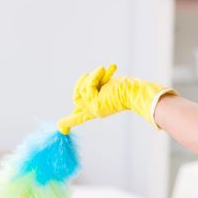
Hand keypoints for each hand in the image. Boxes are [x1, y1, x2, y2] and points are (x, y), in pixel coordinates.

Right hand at [56, 64, 175, 133]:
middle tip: (98, 71)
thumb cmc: (125, 87)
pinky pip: (87, 87)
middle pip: (76, 97)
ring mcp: (93, 108)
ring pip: (81, 90)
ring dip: (92, 76)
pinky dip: (95, 76)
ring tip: (103, 71)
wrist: (136, 92)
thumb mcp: (107, 86)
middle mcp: (94, 111)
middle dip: (83, 81)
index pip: (78, 117)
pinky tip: (105, 70)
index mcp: (98, 108)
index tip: (61, 127)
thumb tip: (89, 78)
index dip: (68, 121)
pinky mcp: (95, 104)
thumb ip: (97, 85)